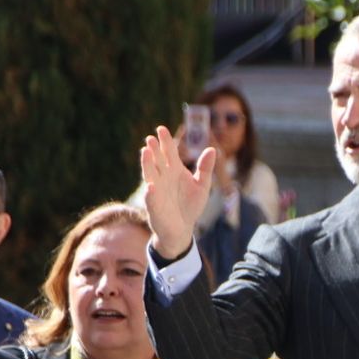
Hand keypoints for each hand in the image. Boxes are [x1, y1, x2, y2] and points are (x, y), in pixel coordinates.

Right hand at [140, 125, 218, 258]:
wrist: (182, 229)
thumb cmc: (190, 206)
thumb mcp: (202, 186)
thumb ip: (205, 168)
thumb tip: (212, 149)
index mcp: (174, 170)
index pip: (169, 152)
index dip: (165, 141)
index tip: (161, 129)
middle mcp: (163, 178)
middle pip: (157, 160)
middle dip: (154, 150)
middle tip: (151, 138)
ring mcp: (157, 191)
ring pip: (150, 174)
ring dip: (147, 164)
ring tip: (145, 152)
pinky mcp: (155, 207)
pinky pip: (151, 199)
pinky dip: (151, 193)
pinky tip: (150, 187)